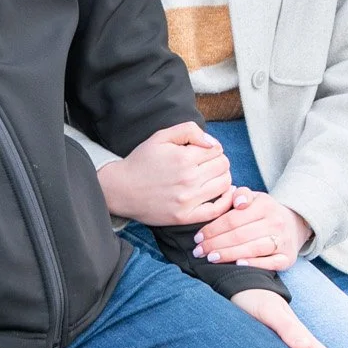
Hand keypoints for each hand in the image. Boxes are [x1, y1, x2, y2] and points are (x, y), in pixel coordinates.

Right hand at [96, 122, 233, 226]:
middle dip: (218, 161)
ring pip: (225, 184)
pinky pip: (217, 210)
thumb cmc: (141, 161)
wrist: (121, 189)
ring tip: (210, 177)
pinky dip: (226, 201)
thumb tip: (212, 143)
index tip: (202, 152)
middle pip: (223, 166)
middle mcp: (188, 179)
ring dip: (222, 178)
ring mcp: (188, 200)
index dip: (212, 148)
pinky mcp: (185, 217)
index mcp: (184, 158)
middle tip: (207, 164)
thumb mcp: (161, 136)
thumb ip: (189, 131)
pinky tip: (222, 194)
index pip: (217, 149)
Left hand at [193, 188, 312, 271]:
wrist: (295, 224)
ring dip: (229, 254)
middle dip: (215, 243)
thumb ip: (241, 194)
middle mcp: (276, 222)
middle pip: (240, 235)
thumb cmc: (264, 212)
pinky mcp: (288, 258)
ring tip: (211, 258)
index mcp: (265, 205)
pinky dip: (254, 264)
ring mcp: (283, 241)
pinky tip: (238, 264)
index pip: (233, 219)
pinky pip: (270, 263)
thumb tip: (235, 199)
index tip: (197, 237)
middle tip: (198, 251)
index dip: (212, 229)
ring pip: (252, 248)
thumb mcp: (254, 198)